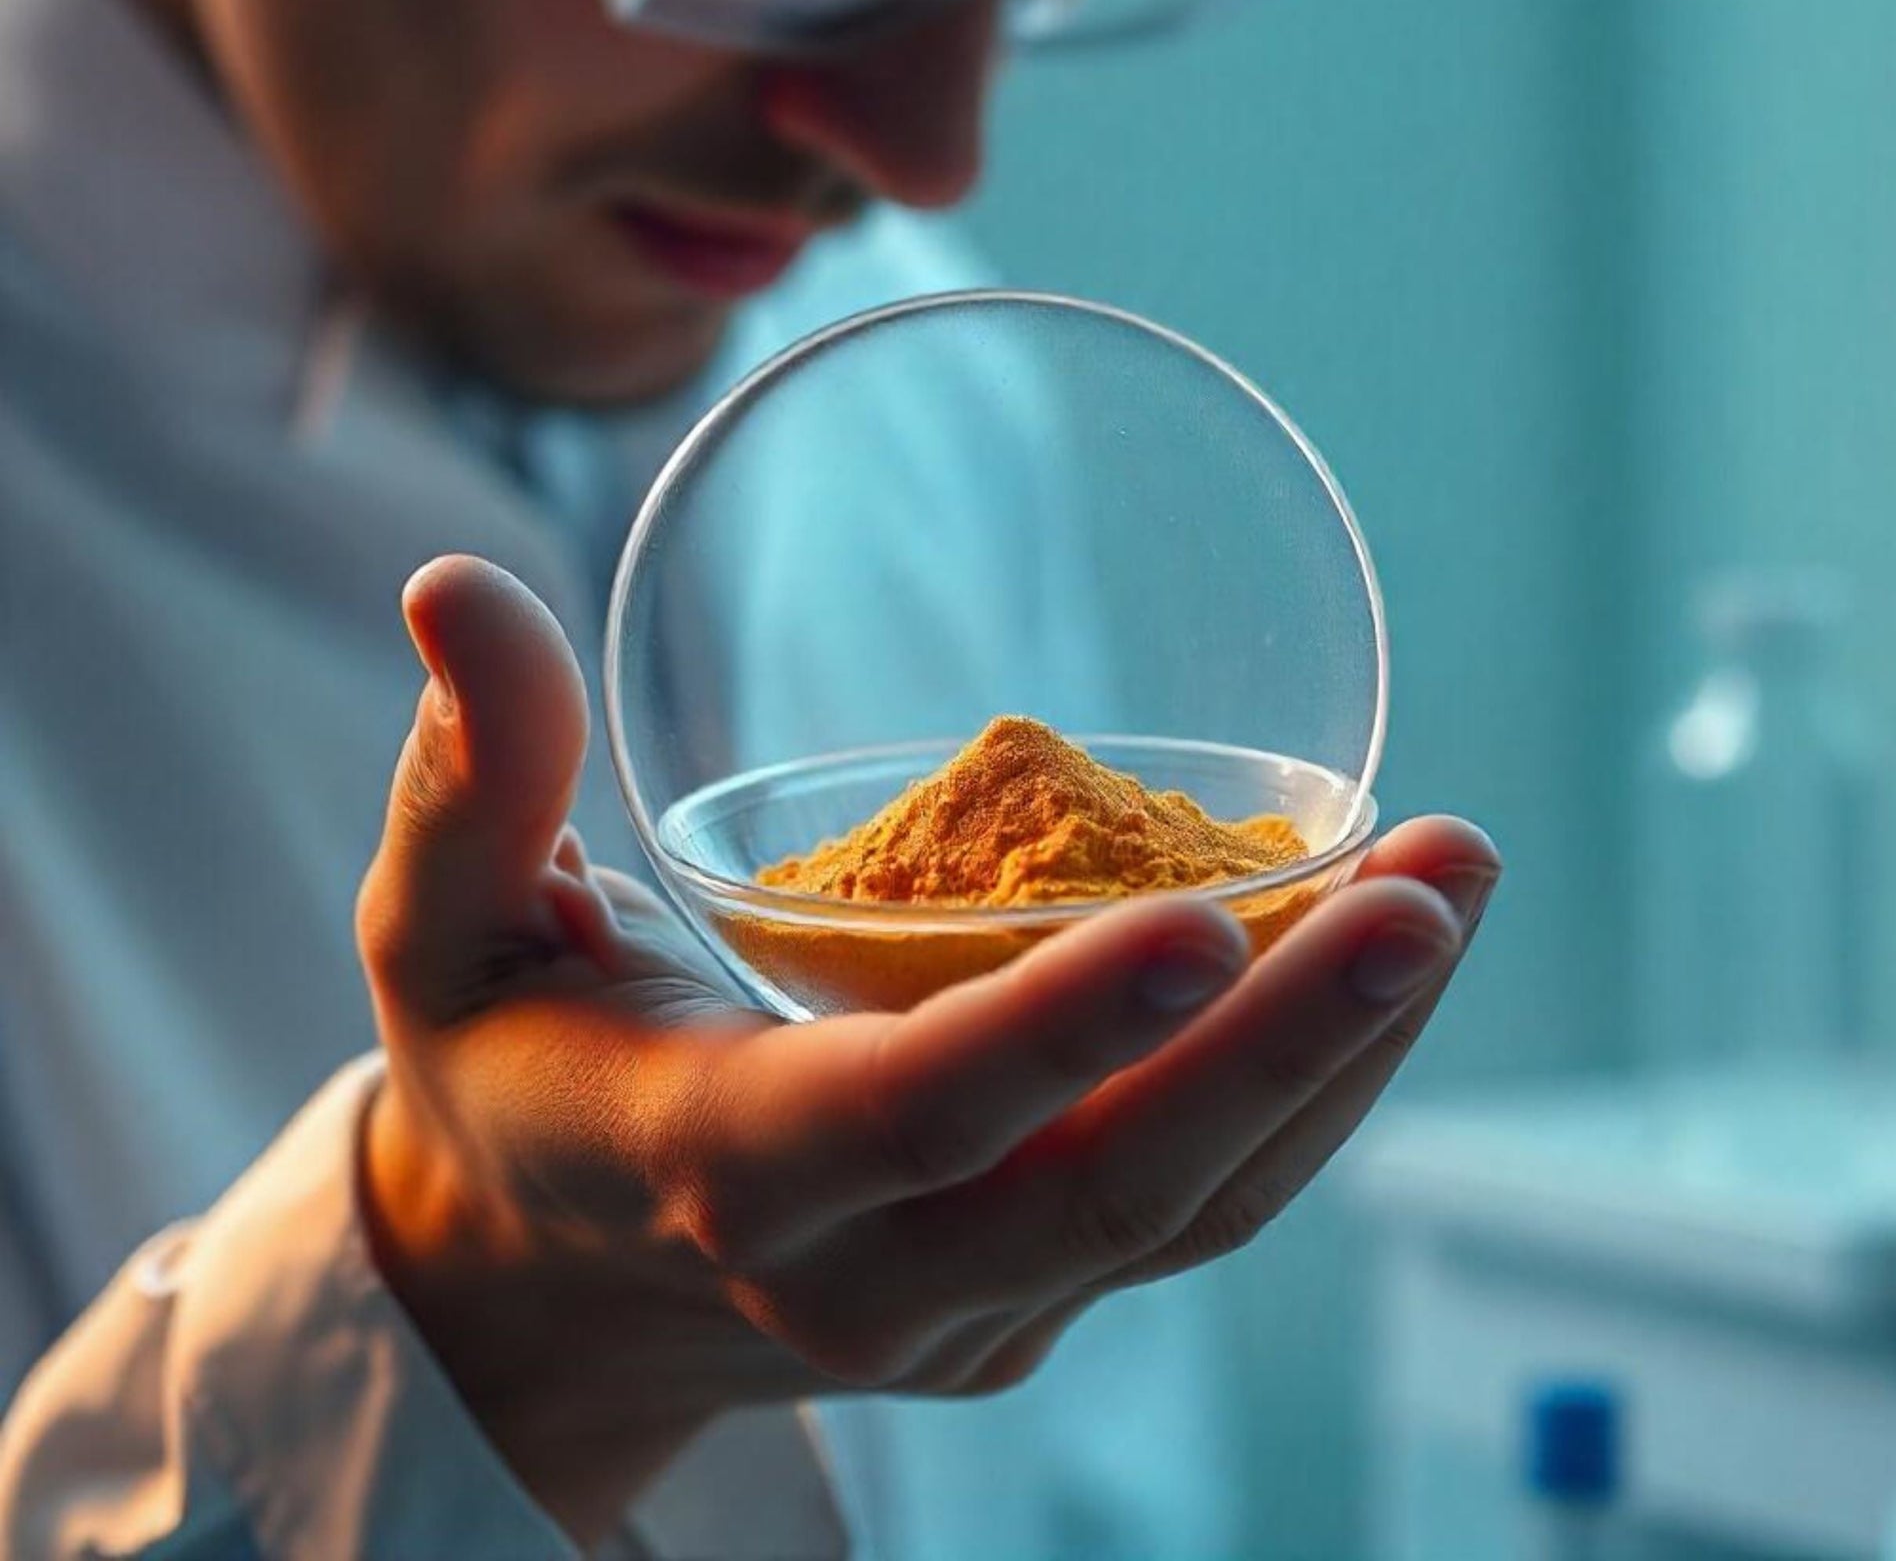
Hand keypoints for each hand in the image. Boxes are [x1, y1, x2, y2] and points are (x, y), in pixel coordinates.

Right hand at [355, 556, 1498, 1546]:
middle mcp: (865, 1273)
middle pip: (1111, 1190)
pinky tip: (1376, 965)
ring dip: (1341, 1061)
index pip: (905, 1118)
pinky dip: (1300, 1096)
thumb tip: (453, 589)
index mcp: (715, 1167)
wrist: (551, 1287)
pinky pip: (1193, 1213)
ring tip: (1449, 888)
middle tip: (1434, 883)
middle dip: (1289, 1045)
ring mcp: (965, 1311)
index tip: (1207, 917)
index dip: (1050, 1035)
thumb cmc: (498, 1069)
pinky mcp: (1024, 1305)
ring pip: (1191, 1214)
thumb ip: (469, 776)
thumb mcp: (440, 931)